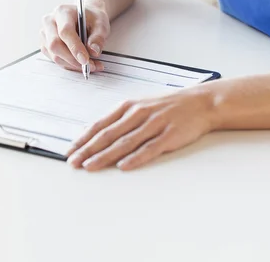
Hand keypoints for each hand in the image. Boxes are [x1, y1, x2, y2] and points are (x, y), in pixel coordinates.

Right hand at [40, 4, 109, 71]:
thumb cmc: (92, 19)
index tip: (85, 60)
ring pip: (54, 55)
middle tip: (90, 66)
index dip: (75, 47)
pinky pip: (54, 59)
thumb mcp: (101, 24)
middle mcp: (50, 21)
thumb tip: (93, 52)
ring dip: (72, 64)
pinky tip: (80, 64)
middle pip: (55, 45)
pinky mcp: (45, 44)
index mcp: (63, 12)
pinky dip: (68, 65)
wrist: (87, 18)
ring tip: (91, 65)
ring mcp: (45, 33)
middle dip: (73, 59)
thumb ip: (98, 37)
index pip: (65, 31)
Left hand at [66, 87, 217, 170]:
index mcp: (129, 107)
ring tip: (90, 166)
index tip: (69, 151)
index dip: (83, 139)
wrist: (200, 103)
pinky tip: (123, 166)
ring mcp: (154, 124)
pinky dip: (135, 158)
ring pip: (125, 142)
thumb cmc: (167, 106)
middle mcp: (138, 114)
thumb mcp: (139, 106)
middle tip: (73, 162)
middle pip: (108, 135)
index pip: (100, 125)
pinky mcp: (169, 135)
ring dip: (105, 156)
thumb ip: (117, 119)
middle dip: (88, 150)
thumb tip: (92, 131)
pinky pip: (149, 148)